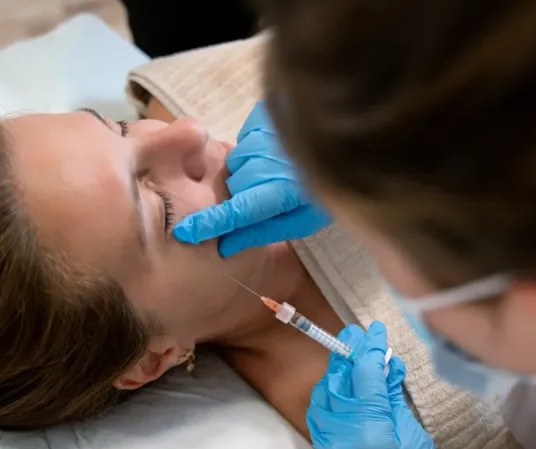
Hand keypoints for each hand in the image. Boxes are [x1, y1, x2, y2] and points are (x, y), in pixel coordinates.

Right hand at [171, 101, 330, 256]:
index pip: (242, 210)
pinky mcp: (266, 115)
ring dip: (248, 170)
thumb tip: (226, 246)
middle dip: (241, 193)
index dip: (214, 221)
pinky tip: (275, 151)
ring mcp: (269, 134)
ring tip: (274, 172)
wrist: (347, 144)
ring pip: (237, 160)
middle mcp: (273, 162)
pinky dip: (254, 147)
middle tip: (265, 195)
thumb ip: (263, 231)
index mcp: (285, 192)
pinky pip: (245, 138)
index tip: (187, 232)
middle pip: (234, 183)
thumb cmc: (320, 191)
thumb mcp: (301, 221)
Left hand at [307, 322, 475, 448]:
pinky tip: (341, 389)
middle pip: (338, 381)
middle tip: (359, 337)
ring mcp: (328, 448)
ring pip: (322, 397)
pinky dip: (328, 396)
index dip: (370, 347)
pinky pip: (318, 417)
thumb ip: (396, 402)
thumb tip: (388, 367)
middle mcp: (342, 436)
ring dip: (334, 373)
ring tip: (351, 360)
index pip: (365, 375)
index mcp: (373, 431)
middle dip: (348, 355)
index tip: (374, 329)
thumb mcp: (417, 441)